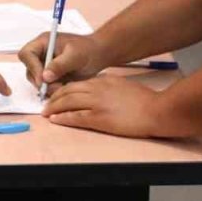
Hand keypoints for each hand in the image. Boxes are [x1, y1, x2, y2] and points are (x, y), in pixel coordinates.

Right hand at [18, 32, 105, 92]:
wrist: (98, 56)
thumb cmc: (88, 49)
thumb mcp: (75, 55)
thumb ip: (60, 65)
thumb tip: (45, 76)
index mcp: (44, 42)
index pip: (27, 54)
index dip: (32, 67)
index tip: (43, 79)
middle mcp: (41, 54)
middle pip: (29, 70)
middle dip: (41, 81)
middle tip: (56, 87)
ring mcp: (44, 66)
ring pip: (36, 81)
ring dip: (48, 88)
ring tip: (65, 86)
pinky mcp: (50, 77)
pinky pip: (45, 87)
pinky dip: (53, 90)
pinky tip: (66, 86)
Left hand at [43, 76, 159, 137]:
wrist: (156, 110)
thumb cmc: (145, 100)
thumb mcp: (124, 85)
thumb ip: (109, 85)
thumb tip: (100, 87)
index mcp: (104, 81)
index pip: (77, 83)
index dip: (64, 89)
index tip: (57, 94)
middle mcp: (97, 89)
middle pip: (69, 91)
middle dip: (54, 97)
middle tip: (46, 104)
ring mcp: (97, 103)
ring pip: (68, 102)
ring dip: (54, 107)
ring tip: (46, 112)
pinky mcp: (99, 118)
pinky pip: (75, 117)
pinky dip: (63, 118)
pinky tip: (55, 119)